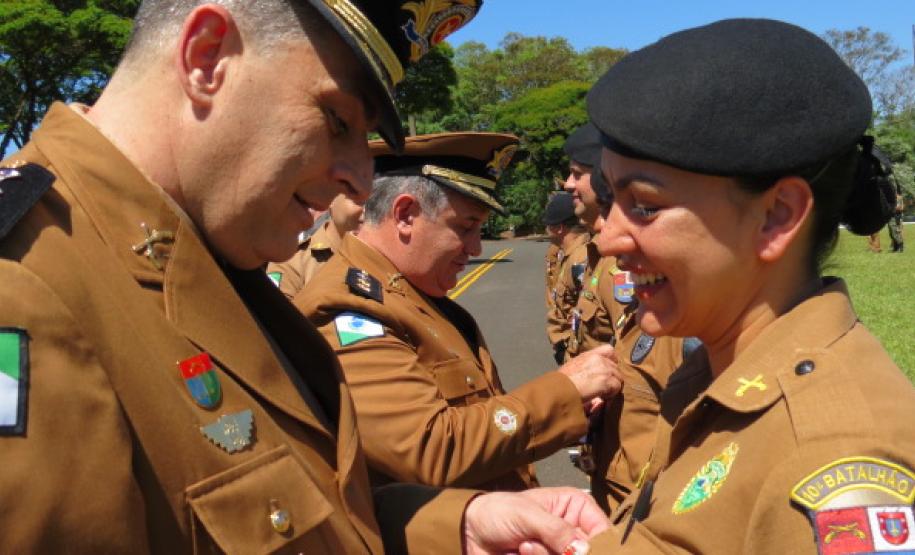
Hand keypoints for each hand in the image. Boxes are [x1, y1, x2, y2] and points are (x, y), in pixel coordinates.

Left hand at [463, 487, 609, 554]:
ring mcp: (560, 552)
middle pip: (585, 552)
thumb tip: (584, 550)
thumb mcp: (527, 514)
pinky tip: (518, 554)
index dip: (597, 546)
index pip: (603, 532)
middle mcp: (574, 533)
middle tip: (530, 544)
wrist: (469, 532)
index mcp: (577, 508)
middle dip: (559, 552)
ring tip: (523, 547)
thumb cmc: (498, 512)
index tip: (578, 551)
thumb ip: (556, 531)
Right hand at [557, 345, 621, 409]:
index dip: (611, 361)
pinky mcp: (607, 379)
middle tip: (603, 387)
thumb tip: (593, 379)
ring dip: (612, 386)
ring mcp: (604, 368)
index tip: (607, 371)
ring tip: (601, 393)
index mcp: (588, 355)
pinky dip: (611, 394)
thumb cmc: (559, 382)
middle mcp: (598, 358)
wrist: (558, 389)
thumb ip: (585, 369)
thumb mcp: (572, 369)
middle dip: (612, 377)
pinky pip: (617, 387)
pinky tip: (601, 397)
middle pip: (616, 366)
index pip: (609, 350)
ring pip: (618, 377)